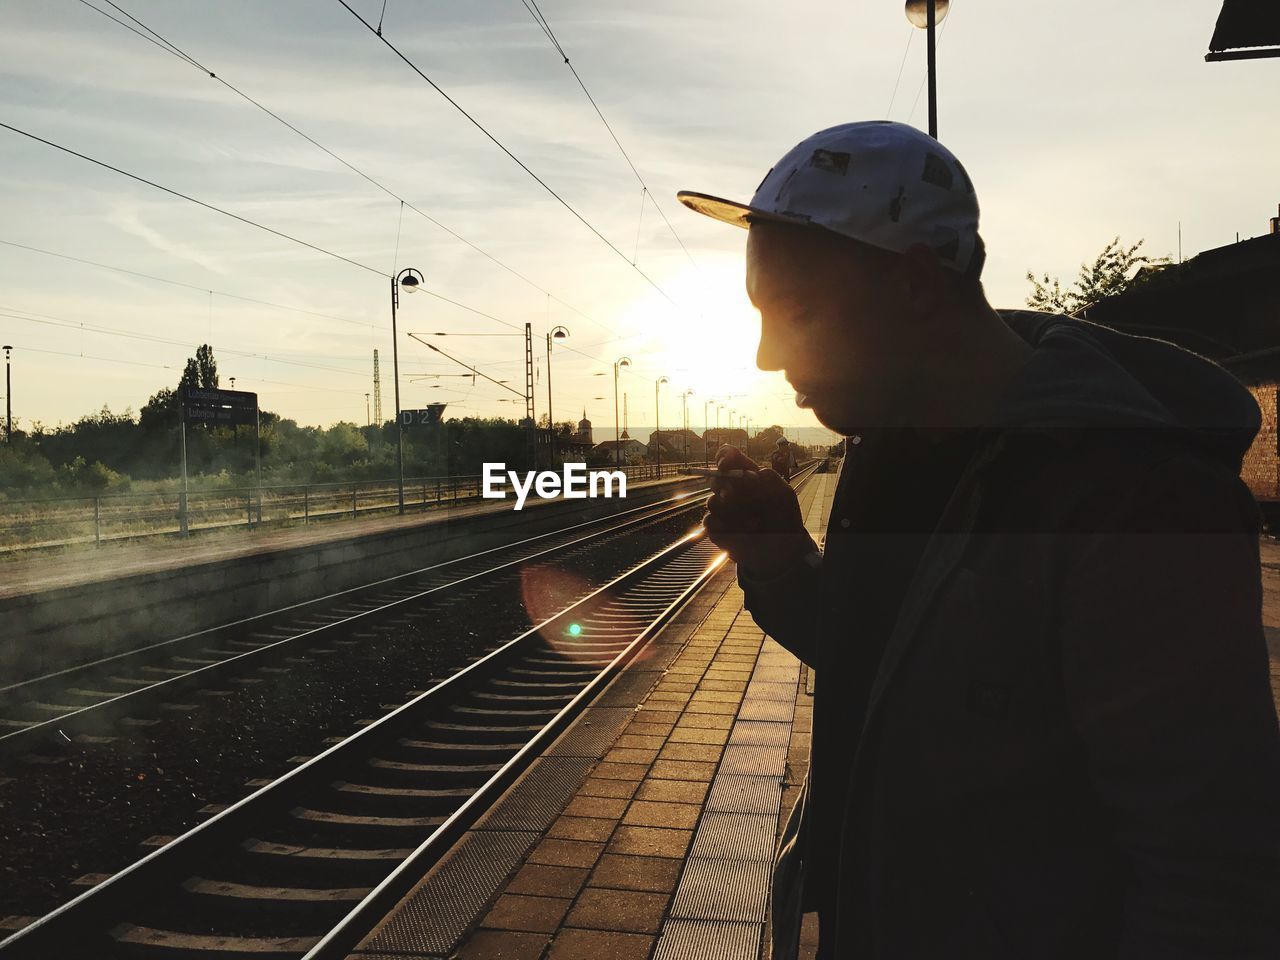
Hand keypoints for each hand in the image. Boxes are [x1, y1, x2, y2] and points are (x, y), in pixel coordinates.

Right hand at [703, 445, 815, 577]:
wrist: (781, 552)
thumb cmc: (784, 519)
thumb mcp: (783, 494)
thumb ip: (767, 477)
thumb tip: (745, 476)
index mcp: (747, 477)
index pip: (728, 457)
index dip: (724, 457)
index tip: (725, 464)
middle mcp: (731, 491)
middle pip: (715, 478)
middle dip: (725, 486)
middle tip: (734, 495)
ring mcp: (723, 510)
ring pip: (712, 502)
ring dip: (732, 512)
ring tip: (753, 524)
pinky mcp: (717, 529)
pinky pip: (709, 522)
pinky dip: (724, 527)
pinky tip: (741, 533)